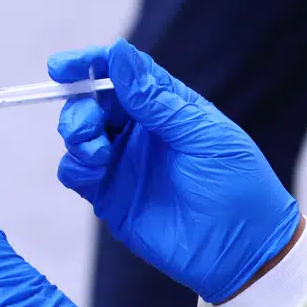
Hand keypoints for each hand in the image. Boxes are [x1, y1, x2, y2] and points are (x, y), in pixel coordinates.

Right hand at [48, 39, 301, 303]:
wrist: (242, 253)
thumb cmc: (238, 186)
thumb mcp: (202, 135)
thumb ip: (156, 99)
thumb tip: (118, 52)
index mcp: (165, 107)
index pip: (122, 73)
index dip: (90, 64)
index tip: (63, 67)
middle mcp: (138, 130)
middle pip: (92, 101)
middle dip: (79, 105)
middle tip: (87, 124)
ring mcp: (122, 162)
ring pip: (78, 133)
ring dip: (76, 133)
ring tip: (96, 152)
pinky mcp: (109, 195)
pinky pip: (74, 171)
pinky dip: (73, 165)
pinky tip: (93, 171)